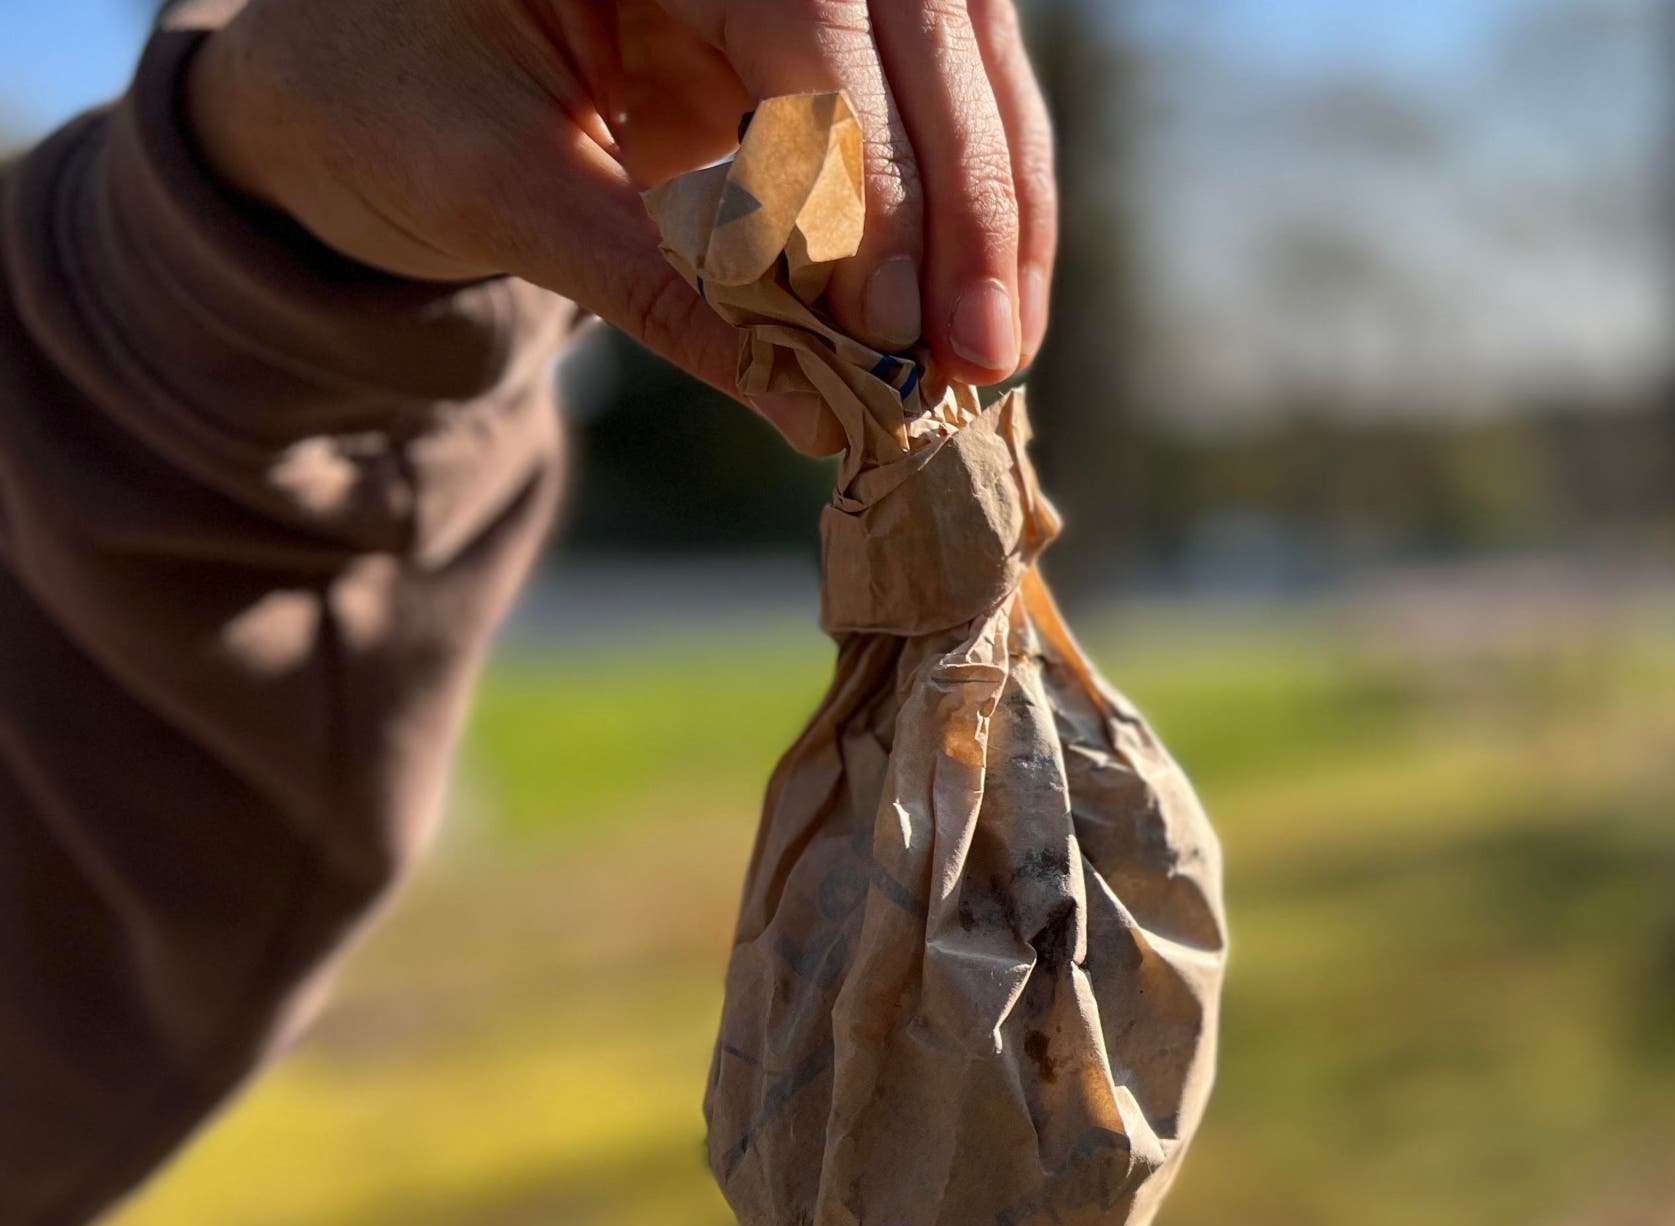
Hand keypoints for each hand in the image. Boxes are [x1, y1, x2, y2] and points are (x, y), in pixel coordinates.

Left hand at [187, 0, 1055, 399]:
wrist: (352, 70)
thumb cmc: (388, 101)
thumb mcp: (495, 191)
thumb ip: (654, 291)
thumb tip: (811, 410)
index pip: (811, 13)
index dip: (864, 167)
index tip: (879, 317)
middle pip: (923, 25)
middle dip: (962, 198)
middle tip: (975, 352)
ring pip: (968, 58)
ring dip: (996, 210)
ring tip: (995, 350)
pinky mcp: (840, 19)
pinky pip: (950, 98)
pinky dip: (974, 206)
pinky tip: (990, 307)